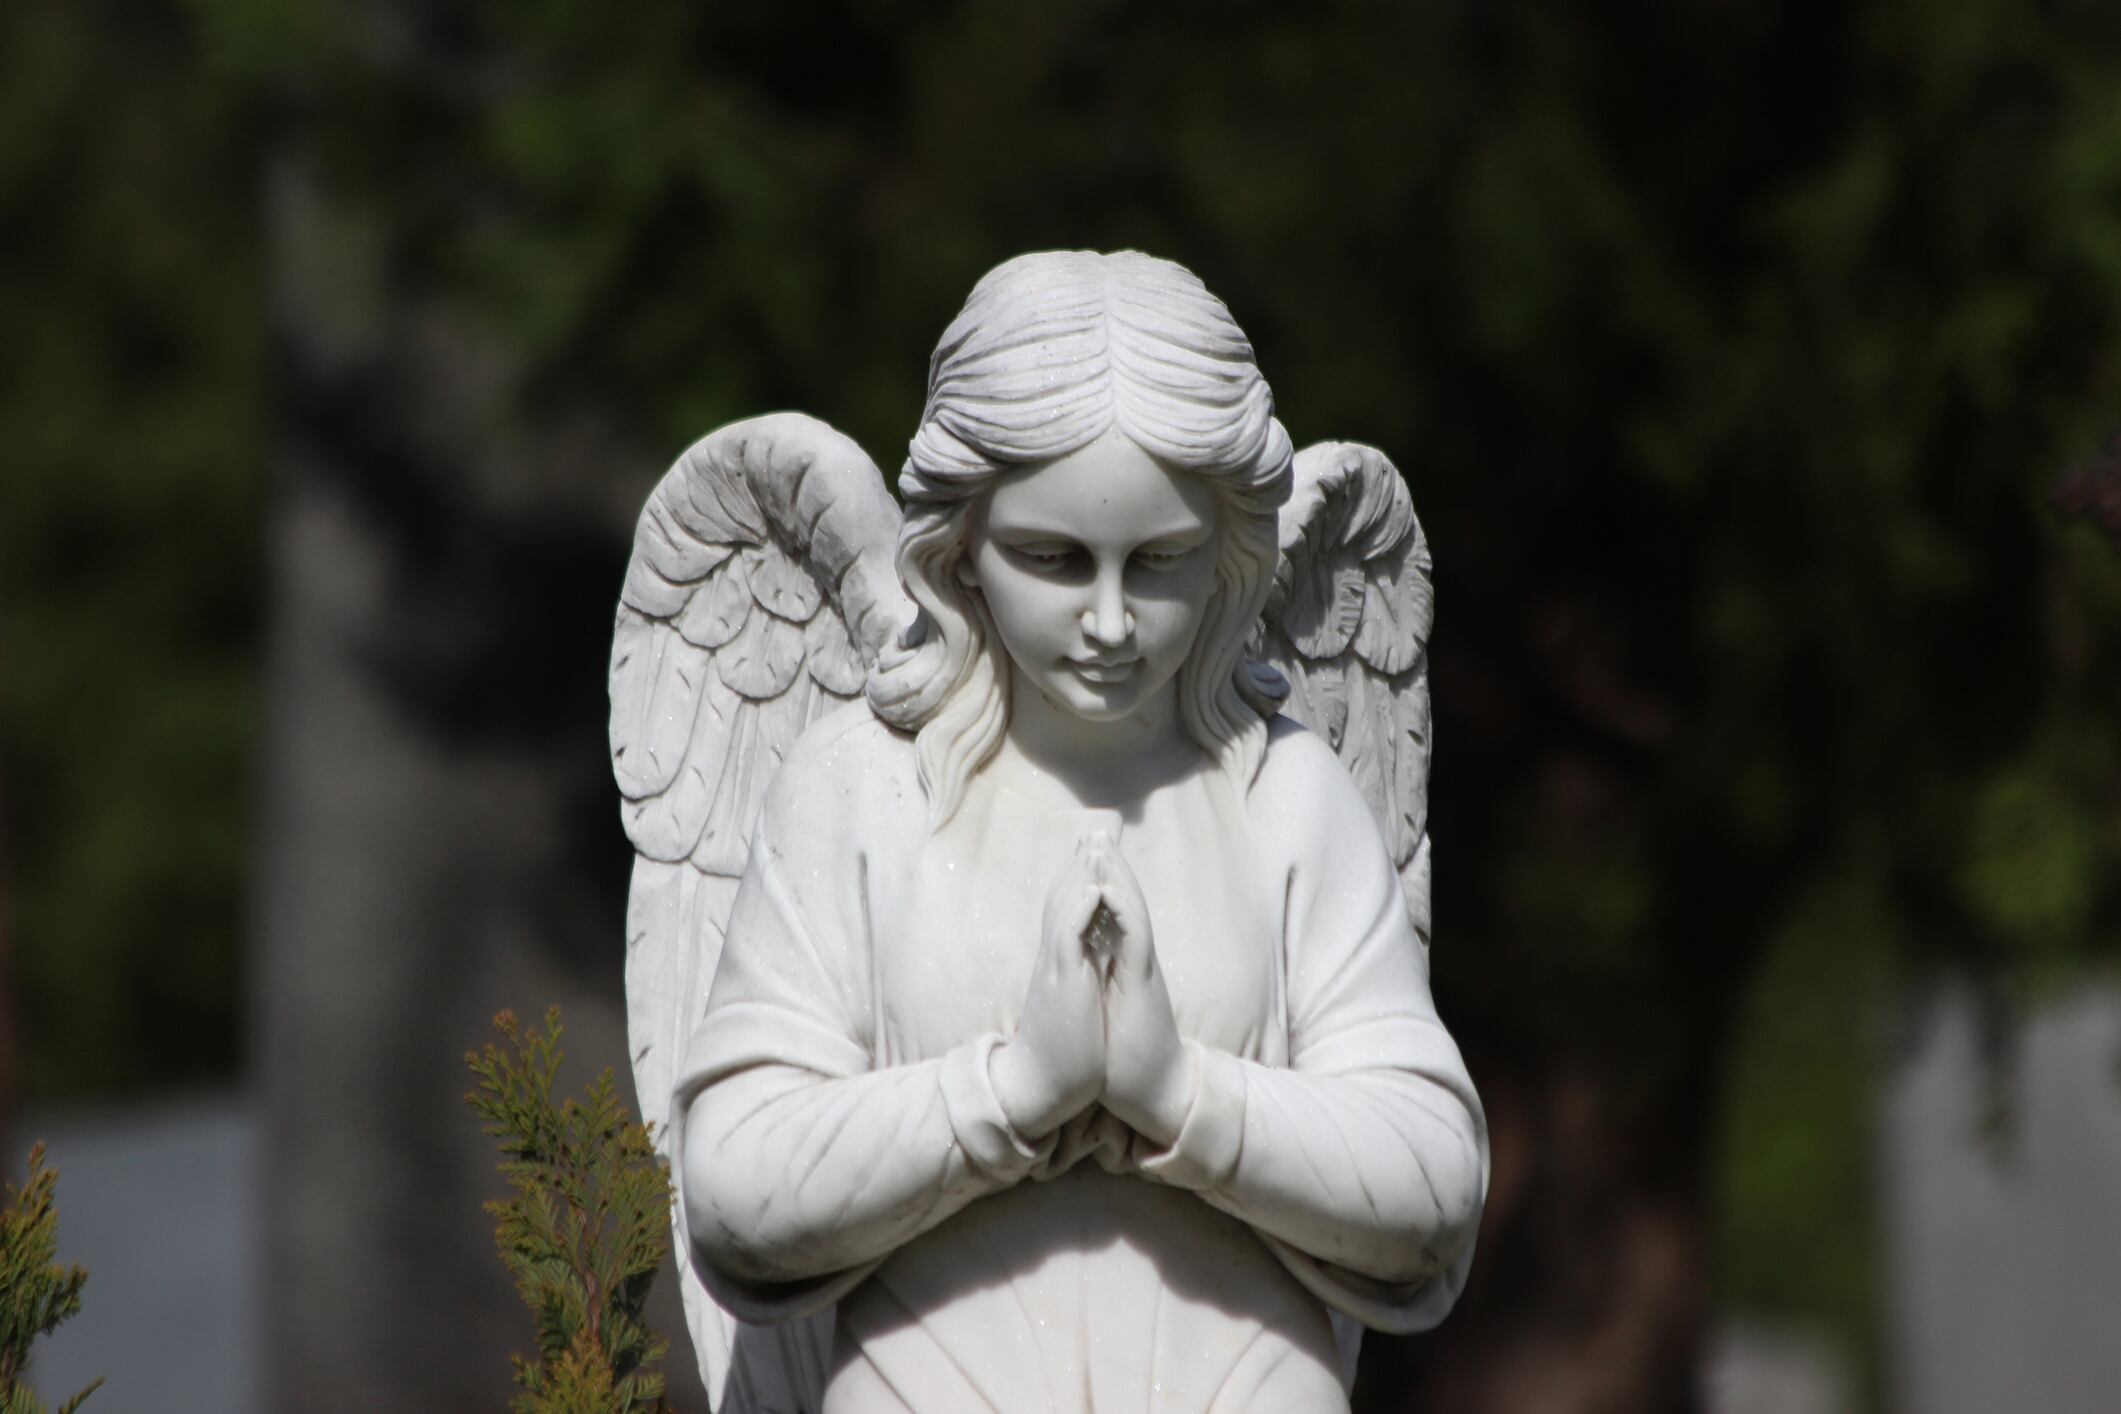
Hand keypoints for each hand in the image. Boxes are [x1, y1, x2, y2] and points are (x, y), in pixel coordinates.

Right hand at [990, 836, 1108, 1137]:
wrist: (1040, 1085)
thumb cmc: (1061, 1053)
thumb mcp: (1072, 1006)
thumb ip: (1075, 980)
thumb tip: (1085, 963)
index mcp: (1060, 965)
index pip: (1067, 911)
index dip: (1079, 879)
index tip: (1093, 853)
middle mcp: (1054, 959)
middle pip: (1063, 898)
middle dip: (1079, 864)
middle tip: (1094, 830)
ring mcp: (1056, 968)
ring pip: (1064, 909)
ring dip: (1080, 873)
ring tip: (1094, 842)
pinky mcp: (1063, 983)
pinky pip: (1069, 936)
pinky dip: (1081, 908)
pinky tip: (1094, 885)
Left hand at [1084, 835, 1192, 1147]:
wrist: (1154, 1092)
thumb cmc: (1126, 1058)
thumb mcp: (1106, 1011)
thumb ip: (1102, 984)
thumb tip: (1088, 965)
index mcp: (1121, 966)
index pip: (1110, 913)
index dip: (1097, 882)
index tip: (1080, 854)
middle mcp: (1134, 960)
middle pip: (1123, 902)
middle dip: (1108, 866)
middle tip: (1093, 831)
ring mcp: (1141, 969)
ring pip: (1131, 910)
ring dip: (1117, 876)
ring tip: (1101, 843)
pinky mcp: (1143, 983)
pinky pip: (1134, 937)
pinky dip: (1122, 909)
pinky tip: (1107, 886)